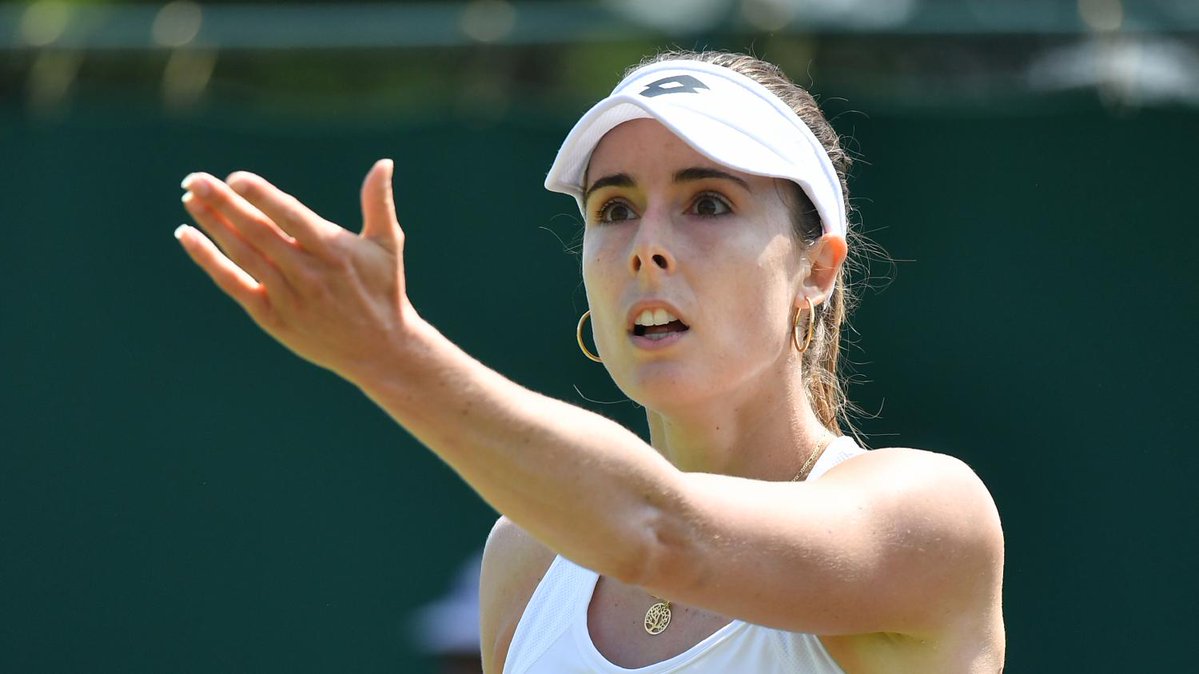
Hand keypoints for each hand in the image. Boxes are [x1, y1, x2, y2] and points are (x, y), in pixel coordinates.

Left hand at [176, 159, 414, 382]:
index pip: (291, 217)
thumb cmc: (383, 290)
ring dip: (212, 225)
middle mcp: (309, 274)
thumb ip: (378, 203)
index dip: (262, 196)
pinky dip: (208, 260)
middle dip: (224, 203)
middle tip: (194, 179)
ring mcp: (288, 297)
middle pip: (258, 232)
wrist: (379, 350)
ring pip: (242, 255)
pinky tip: (187, 236)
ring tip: (189, 198)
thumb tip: (383, 162)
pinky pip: (233, 284)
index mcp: (335, 251)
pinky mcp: (273, 317)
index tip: (235, 178)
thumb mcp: (388, 245)